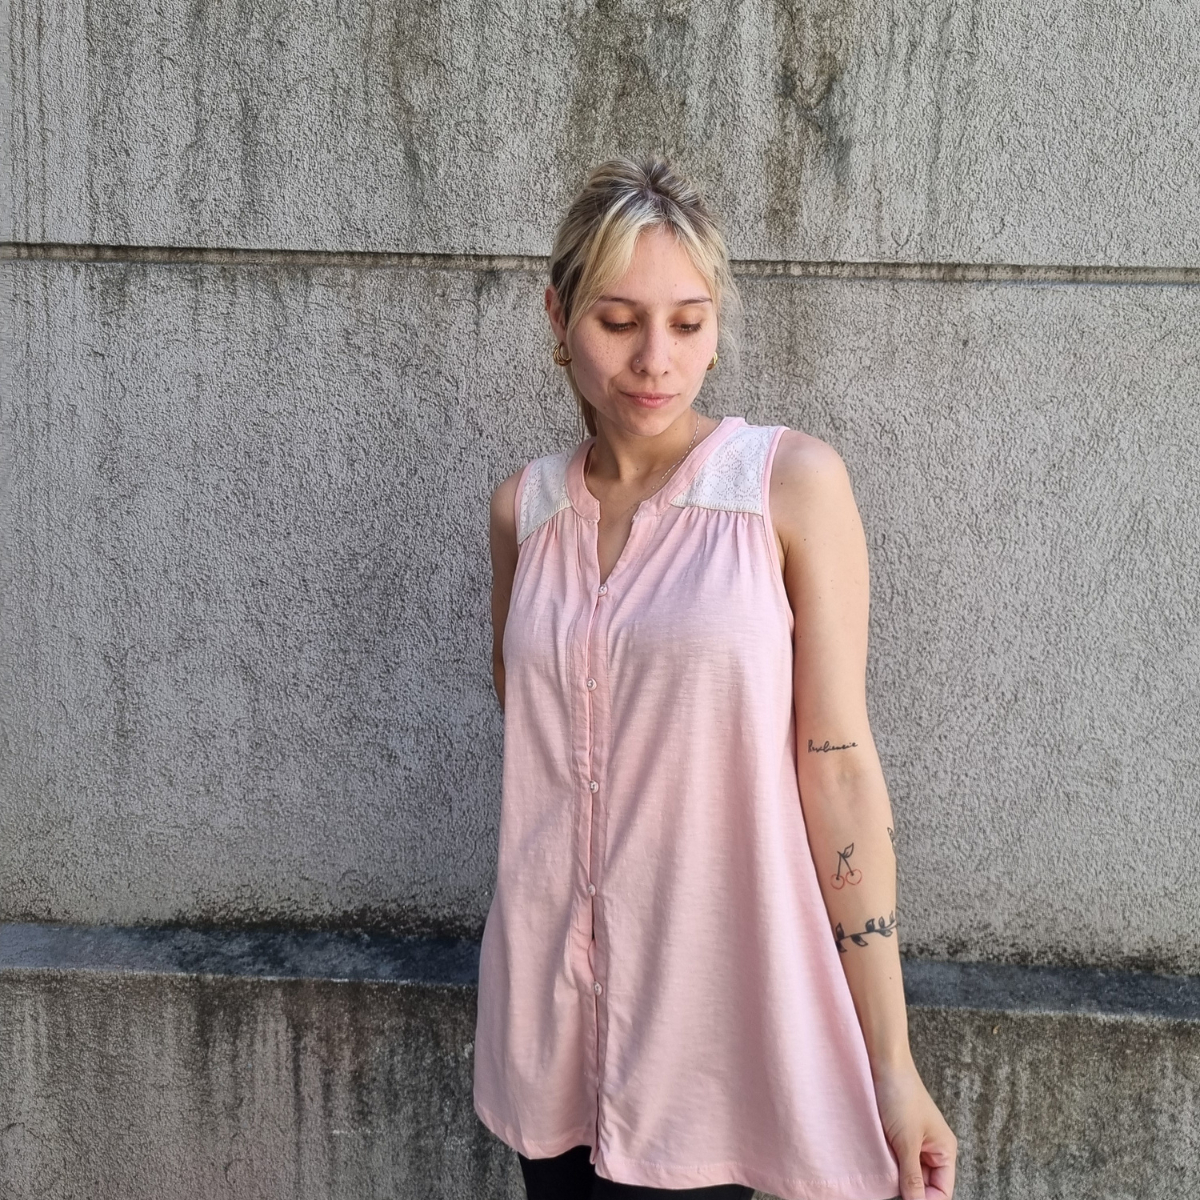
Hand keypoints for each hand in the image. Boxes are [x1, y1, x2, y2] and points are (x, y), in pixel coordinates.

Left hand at [871, 1059, 956, 1199]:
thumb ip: (912, 1176)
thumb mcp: (906, 1141)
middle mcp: (933, 1149)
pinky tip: (878, 1167)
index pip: (942, 1192)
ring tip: (883, 1177)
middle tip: (889, 1187)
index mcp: (945, 1150)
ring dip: (897, 1179)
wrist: (883, 1063)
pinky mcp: (898, 1136)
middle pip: (926, 1186)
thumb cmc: (900, 1095)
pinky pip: (897, 1161)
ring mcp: (914, 1143)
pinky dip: (889, 1167)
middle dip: (910, 1192)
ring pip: (909, 1175)